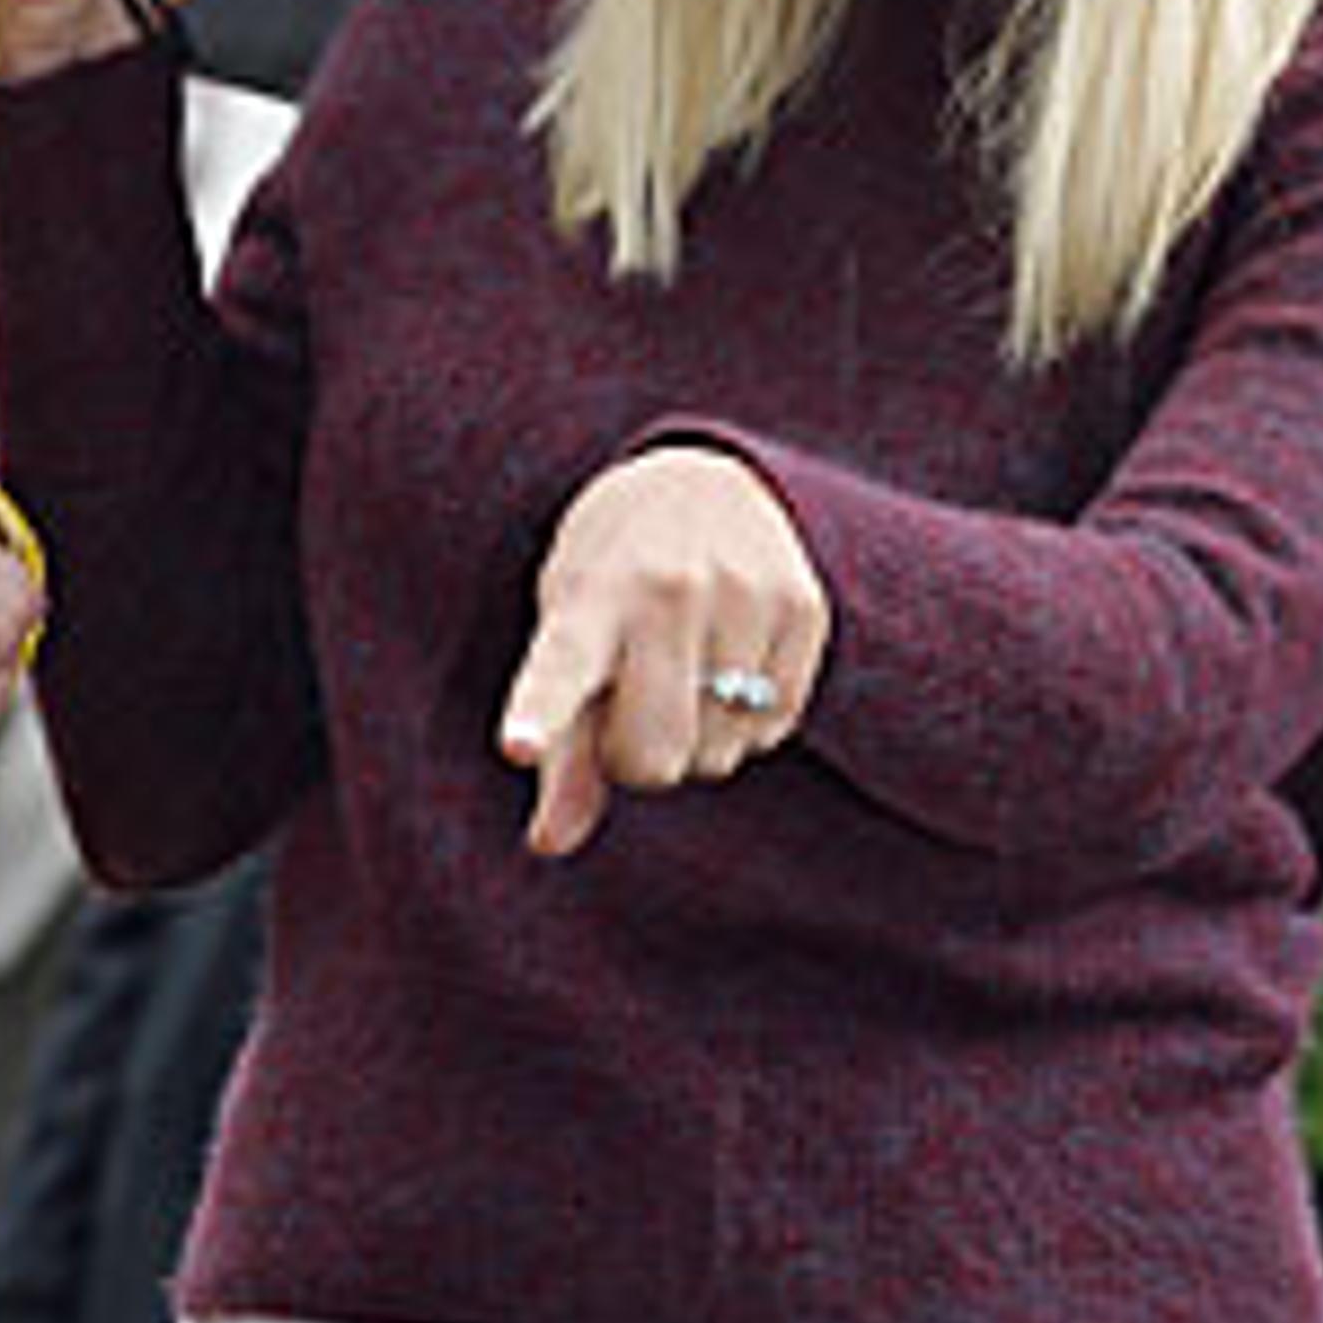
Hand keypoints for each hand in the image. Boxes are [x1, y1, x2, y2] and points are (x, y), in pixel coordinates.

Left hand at [498, 445, 829, 861]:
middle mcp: (669, 590)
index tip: (518, 746)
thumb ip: (562, 746)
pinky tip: (732, 662)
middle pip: (654, 758)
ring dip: (699, 738)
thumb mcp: (567, 636)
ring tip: (688, 665)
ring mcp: (744, 595)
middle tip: (634, 697)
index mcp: (590, 599)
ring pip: (719, 756)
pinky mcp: (804, 608)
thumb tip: (549, 845)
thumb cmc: (612, 578)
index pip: (560, 669)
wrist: (705, 476)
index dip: (539, 714)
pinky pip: (775, 730)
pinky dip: (749, 721)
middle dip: (638, 757)